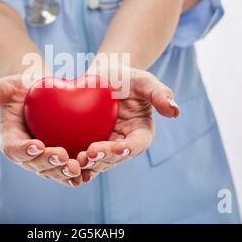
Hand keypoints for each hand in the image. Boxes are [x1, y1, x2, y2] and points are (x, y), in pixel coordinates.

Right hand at [0, 75, 82, 186]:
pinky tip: (88, 171)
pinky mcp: (60, 160)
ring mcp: (43, 160)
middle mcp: (26, 155)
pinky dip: (78, 172)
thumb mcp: (9, 85)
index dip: (24, 150)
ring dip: (64, 172)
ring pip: (53, 172)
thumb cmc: (22, 89)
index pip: (13, 149)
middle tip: (62, 156)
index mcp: (10, 140)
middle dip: (48, 163)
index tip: (37, 145)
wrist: (39, 95)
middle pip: (35, 165)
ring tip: (77, 168)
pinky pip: (67, 169)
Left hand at [76, 66, 178, 182]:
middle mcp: (124, 144)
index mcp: (141, 133)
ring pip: (99, 161)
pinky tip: (65, 161)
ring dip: (89, 164)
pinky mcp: (88, 145)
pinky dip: (76, 163)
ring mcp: (106, 146)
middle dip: (104, 157)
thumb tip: (175, 111)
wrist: (102, 77)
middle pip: (115, 157)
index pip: (137, 144)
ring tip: (78, 159)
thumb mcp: (143, 81)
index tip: (117, 147)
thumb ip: (159, 93)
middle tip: (90, 153)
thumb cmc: (126, 78)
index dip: (128, 148)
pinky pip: (84, 158)